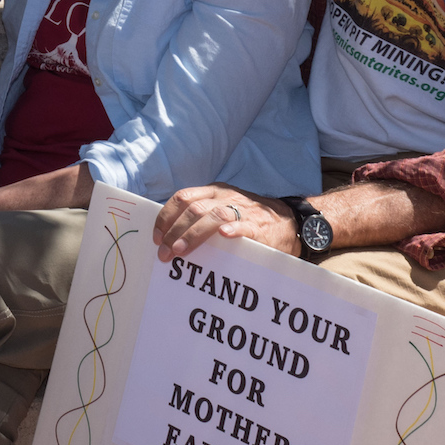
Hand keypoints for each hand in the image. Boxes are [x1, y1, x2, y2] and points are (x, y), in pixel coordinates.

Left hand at [153, 184, 301, 260]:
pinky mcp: (259, 226)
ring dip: (193, 234)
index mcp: (214, 192)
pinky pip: (244, 225)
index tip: (156, 236)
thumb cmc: (249, 218)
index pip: (182, 197)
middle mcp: (225, 198)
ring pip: (213, 216)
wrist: (289, 221)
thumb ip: (201, 214)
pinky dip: (232, 229)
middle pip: (193, 209)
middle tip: (164, 251)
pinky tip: (223, 236)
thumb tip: (170, 233)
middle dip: (174, 231)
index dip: (165, 216)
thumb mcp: (223, 207)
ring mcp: (243, 211)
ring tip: (179, 249)